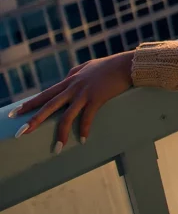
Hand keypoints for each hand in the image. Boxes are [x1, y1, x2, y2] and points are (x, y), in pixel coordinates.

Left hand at [8, 52, 133, 152]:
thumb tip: (66, 79)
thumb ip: (74, 73)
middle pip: (49, 106)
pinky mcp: (97, 98)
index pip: (45, 94)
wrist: (126, 64)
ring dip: (61, 134)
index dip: (29, 104)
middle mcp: (73, 87)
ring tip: (57, 149)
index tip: (15, 113)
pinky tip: (83, 140)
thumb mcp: (87, 67)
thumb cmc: (109, 66)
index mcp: (70, 80)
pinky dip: (85, 130)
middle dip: (34, 120)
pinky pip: (87, 118)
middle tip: (21, 133)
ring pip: (67, 116)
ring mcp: (84, 93)